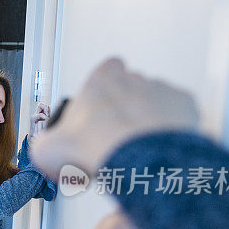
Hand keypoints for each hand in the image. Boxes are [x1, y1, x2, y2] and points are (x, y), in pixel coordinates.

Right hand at [30, 58, 198, 178]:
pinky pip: (179, 117)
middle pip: (130, 88)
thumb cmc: (97, 147)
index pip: (105, 69)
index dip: (101, 91)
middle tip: (114, 138)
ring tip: (136, 150)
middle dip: (124, 109)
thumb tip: (45, 151)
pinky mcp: (184, 107)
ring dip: (147, 121)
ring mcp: (161, 91)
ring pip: (154, 102)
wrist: (136, 159)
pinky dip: (170, 132)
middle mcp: (134, 79)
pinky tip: (156, 150)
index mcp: (101, 80)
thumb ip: (44, 145)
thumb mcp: (47, 150)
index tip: (95, 111)